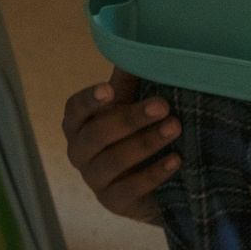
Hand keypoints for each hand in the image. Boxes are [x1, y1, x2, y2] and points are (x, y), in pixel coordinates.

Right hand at [60, 68, 180, 223]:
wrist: (155, 182)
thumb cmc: (137, 133)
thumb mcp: (132, 104)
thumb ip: (128, 81)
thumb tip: (134, 47)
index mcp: (78, 124)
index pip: (75, 110)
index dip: (89, 101)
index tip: (109, 91)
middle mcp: (79, 152)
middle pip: (96, 135)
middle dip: (130, 119)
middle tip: (163, 106)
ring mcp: (94, 180)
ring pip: (112, 162)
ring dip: (145, 143)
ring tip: (175, 128)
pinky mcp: (112, 203)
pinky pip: (129, 189)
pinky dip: (153, 174)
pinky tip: (176, 159)